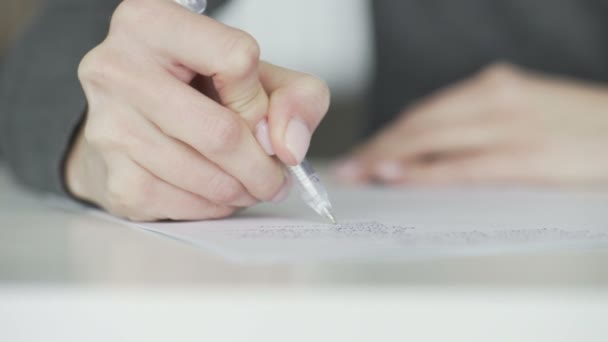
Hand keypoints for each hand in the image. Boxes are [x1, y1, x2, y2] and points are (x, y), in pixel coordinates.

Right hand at [65, 0, 329, 220]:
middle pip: (219, 132)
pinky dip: (211, 208)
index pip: (237, 59)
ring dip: (240, 191)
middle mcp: (117, 68)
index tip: (261, 116)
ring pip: (202, 175)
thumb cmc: (198, 89)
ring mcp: (107, 125)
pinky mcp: (110, 175)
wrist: (137, 120)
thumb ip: (296, 96)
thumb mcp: (258, 74)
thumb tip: (289, 147)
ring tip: (249, 185)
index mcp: (153, 22)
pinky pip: (179, 204)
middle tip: (275, 180)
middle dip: (261, 168)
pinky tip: (215, 194)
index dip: (261, 100)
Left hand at [334, 63, 607, 185]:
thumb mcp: (523, 111)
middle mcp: (494, 98)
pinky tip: (397, 177)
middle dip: (378, 148)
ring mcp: (509, 125)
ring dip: (388, 158)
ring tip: (360, 176)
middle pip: (419, 124)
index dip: (387, 135)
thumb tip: (428, 150)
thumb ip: (478, 124)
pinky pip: (462, 164)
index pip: (425, 113)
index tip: (362, 152)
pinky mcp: (525, 154)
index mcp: (492, 86)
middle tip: (349, 169)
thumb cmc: (574, 127)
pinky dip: (424, 171)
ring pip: (431, 139)